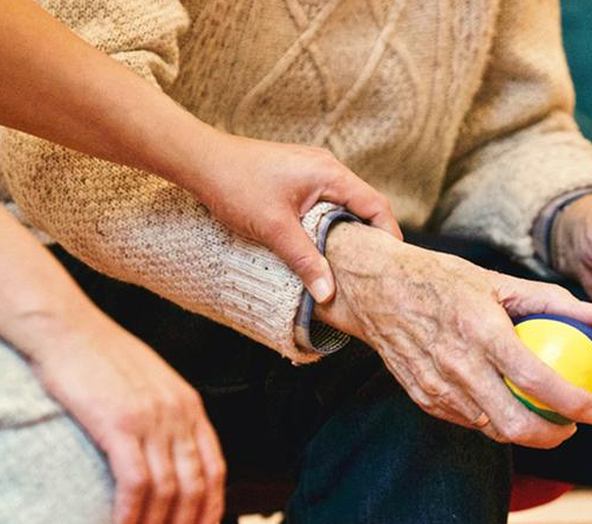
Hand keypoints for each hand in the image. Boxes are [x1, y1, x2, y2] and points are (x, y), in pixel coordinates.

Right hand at [20, 309, 226, 523]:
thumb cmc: (97, 354)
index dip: (211, 506)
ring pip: (166, 490)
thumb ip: (163, 415)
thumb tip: (164, 453)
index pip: (214, 466)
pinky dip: (131, 513)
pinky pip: (135, 482)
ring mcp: (150, 418)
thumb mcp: (147, 382)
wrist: (64, 327)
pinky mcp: (119, 424)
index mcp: (188, 404)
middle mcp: (177, 413)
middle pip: (194, 485)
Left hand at [185, 132, 400, 302]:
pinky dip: (327, 225)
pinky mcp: (295, 178)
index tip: (391, 265)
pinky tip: (319, 247)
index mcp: (330, 174)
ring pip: (342, 206)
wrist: (200, 161)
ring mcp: (310, 171)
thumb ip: (305, 260)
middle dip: (369, 238)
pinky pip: (324, 204)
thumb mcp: (274, 229)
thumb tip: (328, 294)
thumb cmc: (236, 185)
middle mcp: (326, 168)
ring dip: (346, 233)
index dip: (388, 235)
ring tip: (348, 265)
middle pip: (363, 206)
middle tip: (372, 271)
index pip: (376, 205)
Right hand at [315, 223, 591, 448]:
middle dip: (553, 436)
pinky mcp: (423, 398)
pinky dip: (493, 420)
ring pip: (491, 429)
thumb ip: (551, 300)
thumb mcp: (496, 280)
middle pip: (514, 423)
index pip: (535, 379)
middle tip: (573, 426)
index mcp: (481, 330)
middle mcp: (458, 365)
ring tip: (547, 420)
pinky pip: (468, 421)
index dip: (572, 402)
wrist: (375, 289)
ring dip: (525, 432)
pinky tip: (509, 408)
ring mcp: (437, 387)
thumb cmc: (441, 279)